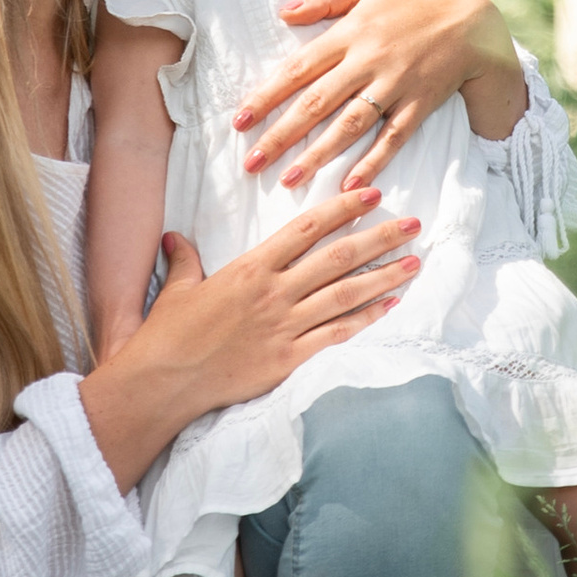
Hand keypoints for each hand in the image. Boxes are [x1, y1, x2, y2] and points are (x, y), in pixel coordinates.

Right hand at [77, 188, 421, 488]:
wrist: (163, 381)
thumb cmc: (168, 334)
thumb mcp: (178, 288)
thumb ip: (185, 260)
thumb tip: (176, 238)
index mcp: (250, 268)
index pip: (306, 229)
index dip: (342, 209)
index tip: (371, 195)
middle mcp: (274, 292)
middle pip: (338, 257)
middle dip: (379, 237)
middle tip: (413, 224)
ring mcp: (284, 327)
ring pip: (345, 294)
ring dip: (384, 276)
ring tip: (414, 262)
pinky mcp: (288, 360)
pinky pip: (336, 335)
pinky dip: (366, 319)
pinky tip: (390, 307)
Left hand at [235, 0, 522, 187]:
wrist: (473, 21)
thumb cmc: (414, 1)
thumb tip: (284, 12)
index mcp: (352, 32)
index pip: (300, 68)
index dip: (267, 96)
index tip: (239, 121)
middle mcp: (369, 61)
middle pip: (317, 102)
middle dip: (281, 135)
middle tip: (250, 163)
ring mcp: (395, 85)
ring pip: (350, 125)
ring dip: (318, 154)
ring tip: (288, 180)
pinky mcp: (419, 105)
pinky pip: (393, 138)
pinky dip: (372, 162)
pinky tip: (348, 186)